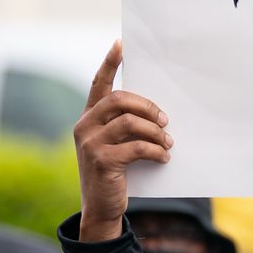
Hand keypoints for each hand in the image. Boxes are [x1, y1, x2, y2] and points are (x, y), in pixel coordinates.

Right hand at [75, 41, 172, 242]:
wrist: (101, 208)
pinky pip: (137, 147)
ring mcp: (90, 143)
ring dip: (156, 132)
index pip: (97, 84)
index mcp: (88, 118)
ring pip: (131, 123)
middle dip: (148, 107)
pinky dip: (156, 151)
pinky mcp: (102, 161)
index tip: (120, 44)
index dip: (109, 63)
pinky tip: (164, 157)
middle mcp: (84, 126)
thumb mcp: (114, 145)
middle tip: (165, 120)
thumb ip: (125, 126)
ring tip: (168, 142)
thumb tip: (157, 113)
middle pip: (120, 100)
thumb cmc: (114, 173)